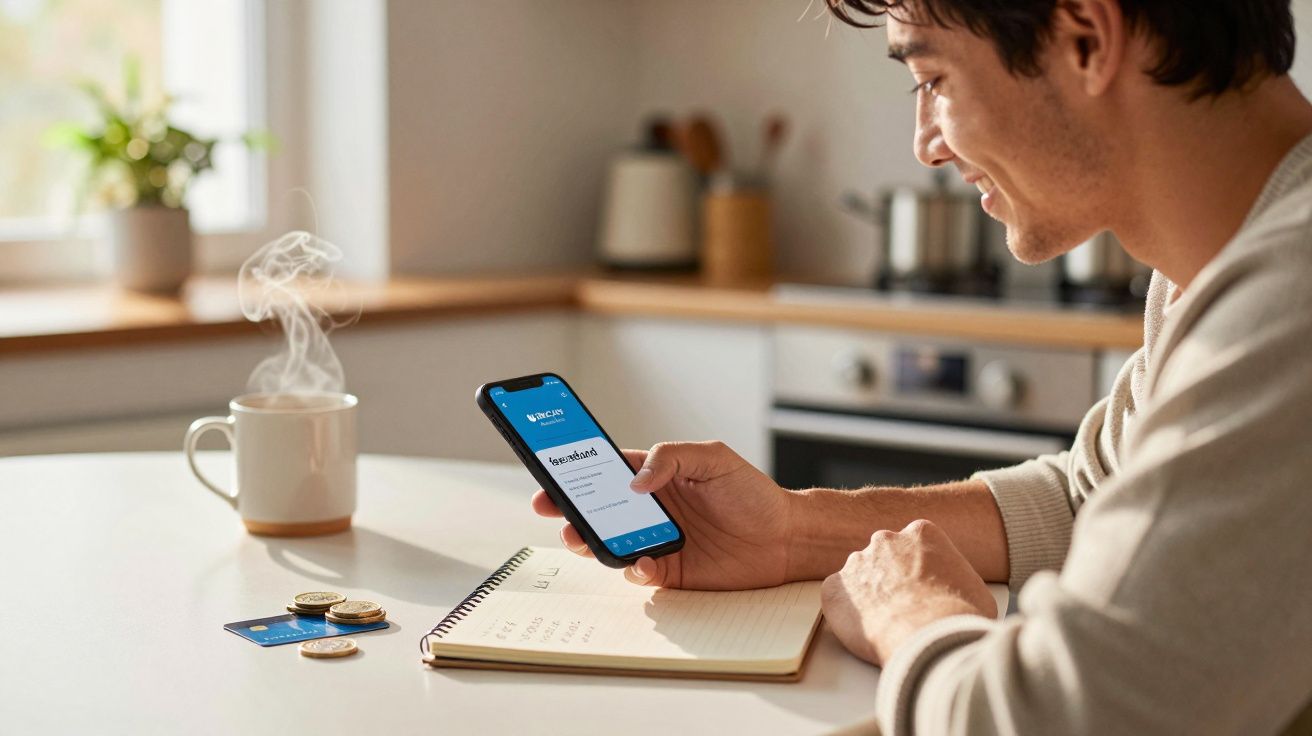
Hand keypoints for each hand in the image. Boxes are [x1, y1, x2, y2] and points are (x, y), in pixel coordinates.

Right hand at [531, 441, 794, 589]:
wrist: (785, 539)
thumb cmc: (753, 493)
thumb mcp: (714, 458)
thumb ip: (672, 457)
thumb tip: (635, 480)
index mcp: (657, 476)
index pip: (607, 470)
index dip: (576, 470)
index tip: (550, 471)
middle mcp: (651, 509)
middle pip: (598, 508)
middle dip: (569, 508)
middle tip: (551, 508)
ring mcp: (658, 541)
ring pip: (610, 542)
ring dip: (590, 540)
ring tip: (579, 537)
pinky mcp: (671, 571)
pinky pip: (639, 572)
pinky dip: (633, 569)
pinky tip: (641, 562)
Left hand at [821, 519, 995, 665]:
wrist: (928, 635)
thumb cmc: (958, 615)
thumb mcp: (974, 587)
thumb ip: (955, 579)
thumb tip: (955, 593)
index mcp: (921, 533)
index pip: (915, 543)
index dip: (920, 569)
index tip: (924, 588)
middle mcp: (885, 540)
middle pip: (885, 556)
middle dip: (892, 578)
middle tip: (904, 607)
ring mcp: (857, 562)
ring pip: (860, 576)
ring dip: (869, 595)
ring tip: (887, 623)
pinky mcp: (835, 588)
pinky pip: (836, 597)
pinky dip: (846, 612)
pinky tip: (865, 629)